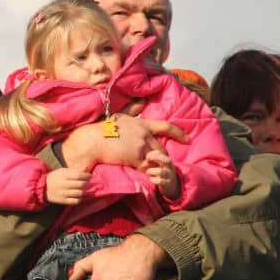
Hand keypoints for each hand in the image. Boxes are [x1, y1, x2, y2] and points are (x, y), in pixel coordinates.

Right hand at [45, 168, 89, 204]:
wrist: (42, 188)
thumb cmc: (54, 178)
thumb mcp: (62, 171)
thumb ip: (74, 170)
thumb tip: (85, 167)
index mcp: (63, 176)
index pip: (78, 175)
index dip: (86, 175)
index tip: (89, 176)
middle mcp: (63, 185)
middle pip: (80, 184)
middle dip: (86, 183)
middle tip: (86, 182)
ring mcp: (63, 193)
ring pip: (79, 193)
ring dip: (83, 191)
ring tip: (82, 189)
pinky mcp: (63, 201)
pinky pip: (75, 201)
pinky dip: (79, 199)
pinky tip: (78, 196)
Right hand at [60, 118, 187, 171]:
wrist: (92, 141)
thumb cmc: (102, 128)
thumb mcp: (119, 115)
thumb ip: (132, 109)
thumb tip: (142, 102)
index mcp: (142, 124)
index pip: (166, 126)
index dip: (178, 133)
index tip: (187, 139)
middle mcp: (144, 135)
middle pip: (161, 148)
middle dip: (163, 156)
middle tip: (163, 162)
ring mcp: (140, 148)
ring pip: (156, 159)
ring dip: (156, 165)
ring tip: (155, 171)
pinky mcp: (134, 159)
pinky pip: (146, 168)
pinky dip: (148, 173)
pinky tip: (148, 177)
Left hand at [144, 149, 180, 200]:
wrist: (171, 185)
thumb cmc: (161, 173)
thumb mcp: (158, 165)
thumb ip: (151, 161)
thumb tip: (143, 161)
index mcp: (167, 162)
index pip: (162, 154)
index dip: (154, 154)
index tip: (147, 156)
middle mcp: (170, 168)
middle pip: (167, 161)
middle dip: (156, 158)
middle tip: (147, 160)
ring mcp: (169, 176)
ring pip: (161, 172)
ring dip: (152, 171)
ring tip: (148, 172)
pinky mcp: (167, 184)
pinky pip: (161, 181)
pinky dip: (154, 180)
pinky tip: (151, 179)